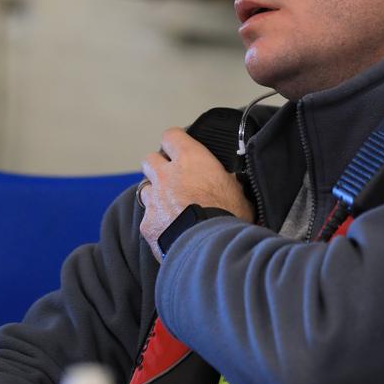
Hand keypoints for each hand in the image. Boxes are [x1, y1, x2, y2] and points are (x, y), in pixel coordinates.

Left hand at [139, 127, 254, 261]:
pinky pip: (147, 218)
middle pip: (150, 160)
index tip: (179, 146)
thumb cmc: (229, 216)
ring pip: (145, 189)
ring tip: (170, 206)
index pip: (171, 136)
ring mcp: (154, 200)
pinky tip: (169, 230)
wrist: (211, 247)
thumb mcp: (238, 190)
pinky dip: (156, 222)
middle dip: (158, 166)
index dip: (174, 141)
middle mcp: (167, 175)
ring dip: (155, 194)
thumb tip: (230, 181)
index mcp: (191, 160)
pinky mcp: (147, 224)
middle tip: (171, 176)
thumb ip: (226, 180)